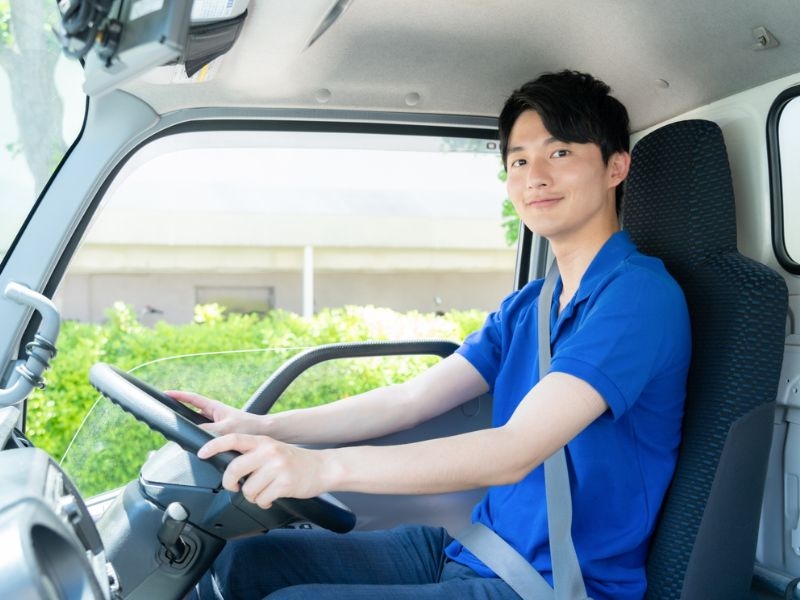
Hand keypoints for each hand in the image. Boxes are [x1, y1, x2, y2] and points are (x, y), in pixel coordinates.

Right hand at [165, 390, 266, 435]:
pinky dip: (197, 438)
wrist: (263, 433)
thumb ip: (207, 430)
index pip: (192, 399)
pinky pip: (204, 435)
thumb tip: (192, 434)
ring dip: (188, 427)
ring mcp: (217, 424)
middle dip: (179, 412)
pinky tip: (194, 445)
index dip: (178, 396)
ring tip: (176, 431)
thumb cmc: (248, 427)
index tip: (165, 394)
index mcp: (214, 408)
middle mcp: (214, 414)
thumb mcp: (225, 428)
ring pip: (197, 425)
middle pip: (191, 411)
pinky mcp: (220, 434)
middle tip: (166, 413)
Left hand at [198, 433, 332, 508]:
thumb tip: (230, 465)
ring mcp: (277, 467)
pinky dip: (265, 503)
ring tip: (264, 491)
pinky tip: (273, 497)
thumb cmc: (296, 461)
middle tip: (234, 486)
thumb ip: (254, 453)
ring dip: (253, 496)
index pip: (233, 439)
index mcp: (263, 441)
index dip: (214, 445)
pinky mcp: (285, 484)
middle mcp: (269, 451)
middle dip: (230, 483)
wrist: (324, 467)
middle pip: (235, 469)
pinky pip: (262, 500)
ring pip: (248, 490)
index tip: (201, 453)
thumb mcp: (274, 449)